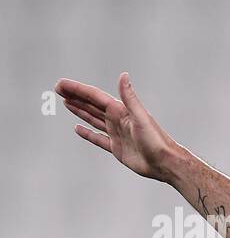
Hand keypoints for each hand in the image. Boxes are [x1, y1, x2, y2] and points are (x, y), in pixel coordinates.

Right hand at [55, 73, 178, 181]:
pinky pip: (98, 138)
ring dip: (80, 111)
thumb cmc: (156, 140)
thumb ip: (130, 97)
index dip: (77, 89)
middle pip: (91, 105)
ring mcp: (117, 133)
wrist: (165, 162)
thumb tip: (123, 75)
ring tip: (66, 102)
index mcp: (121, 111)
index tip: (61, 84)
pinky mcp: (117, 148)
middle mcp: (118, 120)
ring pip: (93, 119)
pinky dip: (88, 134)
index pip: (94, 96)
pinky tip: (78, 129)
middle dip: (75, 96)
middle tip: (58, 89)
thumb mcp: (141, 117)